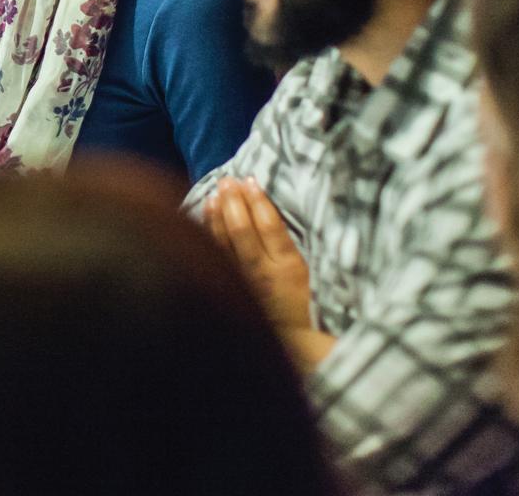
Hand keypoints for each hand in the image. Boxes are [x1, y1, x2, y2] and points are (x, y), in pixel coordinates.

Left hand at [205, 176, 311, 329]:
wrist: (296, 337)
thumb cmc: (310, 299)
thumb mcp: (312, 272)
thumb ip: (293, 244)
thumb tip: (271, 207)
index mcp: (290, 267)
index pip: (270, 227)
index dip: (259, 202)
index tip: (251, 181)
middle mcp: (263, 273)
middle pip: (242, 231)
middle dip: (234, 202)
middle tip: (228, 181)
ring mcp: (244, 281)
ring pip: (224, 242)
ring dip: (218, 214)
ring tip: (216, 191)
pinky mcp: (231, 286)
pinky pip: (215, 254)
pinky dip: (208, 231)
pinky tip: (205, 213)